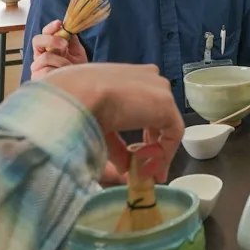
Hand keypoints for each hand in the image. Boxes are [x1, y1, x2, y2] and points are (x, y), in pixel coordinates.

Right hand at [30, 19, 87, 76]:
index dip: (51, 27)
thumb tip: (70, 28)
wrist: (79, 88)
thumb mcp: (77, 53)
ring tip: (69, 68)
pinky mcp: (37, 79)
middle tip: (64, 44)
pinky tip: (63, 76)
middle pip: (37, 40)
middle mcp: (40, 56)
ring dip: (60, 61)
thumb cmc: (76, 70)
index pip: (45, 33)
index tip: (60, 23)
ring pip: (45, 57)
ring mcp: (37, 68)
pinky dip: (58, 72)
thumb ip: (72, 40)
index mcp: (49, 47)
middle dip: (51, 40)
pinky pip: (46, 71)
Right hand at [45, 63, 183, 181]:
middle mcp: (149, 78)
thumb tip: (124, 168)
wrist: (77, 95)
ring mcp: (160, 90)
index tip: (135, 155)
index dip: (144, 133)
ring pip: (167, 125)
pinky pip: (173, 134)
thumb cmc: (77, 104)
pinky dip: (164, 154)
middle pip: (159, 115)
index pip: (145, 104)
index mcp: (131, 75)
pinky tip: (147, 168)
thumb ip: (115, 146)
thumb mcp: (98, 125)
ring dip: (156, 152)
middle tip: (143, 167)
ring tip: (144, 173)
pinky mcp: (166, 105)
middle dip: (152, 144)